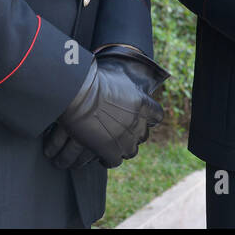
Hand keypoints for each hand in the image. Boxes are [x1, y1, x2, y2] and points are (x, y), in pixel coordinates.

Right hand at [43, 58, 162, 169]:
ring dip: (122, 148)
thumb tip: (134, 73)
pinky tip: (101, 156)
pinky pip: (114, 161)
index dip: (149, 118)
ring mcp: (125, 138)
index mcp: (142, 103)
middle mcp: (138, 122)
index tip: (142, 118)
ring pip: (130, 151)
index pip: (157, 116)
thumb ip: (129, 83)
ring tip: (112, 145)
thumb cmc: (95, 78)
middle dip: (133, 134)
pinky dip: (107, 160)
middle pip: (143, 136)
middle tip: (121, 131)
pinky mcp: (109, 151)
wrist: (78, 92)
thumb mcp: (120, 75)